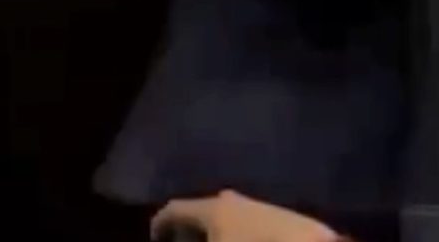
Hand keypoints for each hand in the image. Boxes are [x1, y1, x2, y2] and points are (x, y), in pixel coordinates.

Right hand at [150, 191, 337, 241]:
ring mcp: (259, 207)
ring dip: (213, 236)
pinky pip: (245, 226)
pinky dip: (235, 237)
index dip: (158, 226)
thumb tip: (191, 239)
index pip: (173, 209)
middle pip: (199, 213)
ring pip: (225, 219)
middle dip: (187, 233)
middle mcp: (233, 200)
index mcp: (212, 208)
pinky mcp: (280, 219)